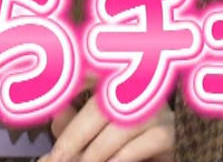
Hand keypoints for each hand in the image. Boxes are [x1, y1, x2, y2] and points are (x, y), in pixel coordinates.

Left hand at [40, 85, 173, 161]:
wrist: (150, 161)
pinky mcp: (170, 132)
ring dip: (95, 152)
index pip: (93, 70)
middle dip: (75, 135)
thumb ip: (71, 124)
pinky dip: (122, 156)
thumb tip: (53, 113)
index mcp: (116, 81)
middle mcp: (139, 88)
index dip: (74, 78)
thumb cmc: (117, 147)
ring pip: (120, 126)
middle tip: (58, 157)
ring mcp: (156, 109)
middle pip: (102, 105)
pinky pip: (144, 141)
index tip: (52, 97)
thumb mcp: (88, 136)